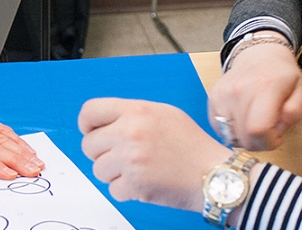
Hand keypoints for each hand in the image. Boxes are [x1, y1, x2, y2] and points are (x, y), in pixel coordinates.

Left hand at [78, 98, 230, 210]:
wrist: (214, 174)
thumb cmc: (192, 145)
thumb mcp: (163, 114)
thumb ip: (132, 114)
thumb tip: (103, 124)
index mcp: (136, 110)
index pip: (90, 112)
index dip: (87, 125)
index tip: (92, 133)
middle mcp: (130, 132)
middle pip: (88, 145)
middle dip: (102, 153)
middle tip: (123, 157)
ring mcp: (131, 159)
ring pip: (98, 170)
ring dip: (114, 174)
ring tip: (138, 170)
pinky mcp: (135, 184)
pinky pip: (113, 190)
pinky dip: (126, 191)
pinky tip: (145, 183)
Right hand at [209, 41, 301, 150]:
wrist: (258, 55)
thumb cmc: (281, 75)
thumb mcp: (300, 92)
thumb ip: (292, 115)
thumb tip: (275, 132)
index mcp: (265, 88)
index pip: (257, 130)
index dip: (269, 142)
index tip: (276, 137)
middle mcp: (239, 90)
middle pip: (243, 137)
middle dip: (259, 143)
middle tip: (268, 132)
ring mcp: (222, 94)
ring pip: (230, 136)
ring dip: (244, 138)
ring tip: (255, 123)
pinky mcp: (212, 98)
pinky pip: (219, 129)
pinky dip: (232, 131)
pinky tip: (243, 119)